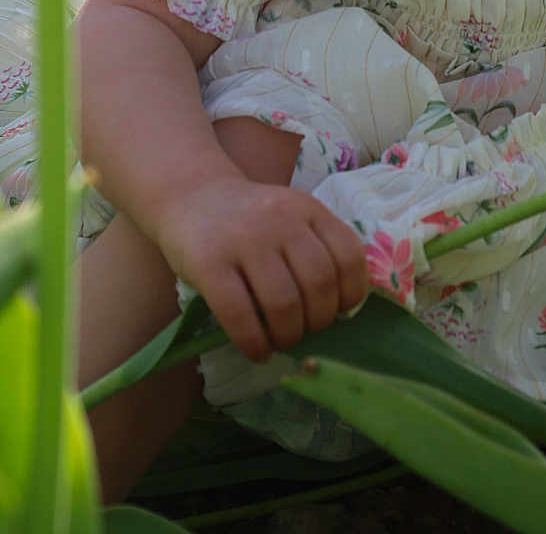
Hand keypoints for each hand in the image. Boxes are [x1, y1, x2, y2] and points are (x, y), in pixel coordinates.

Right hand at [147, 178, 367, 361]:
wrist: (193, 194)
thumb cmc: (251, 218)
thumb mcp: (292, 216)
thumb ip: (316, 246)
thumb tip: (340, 308)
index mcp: (309, 209)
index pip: (348, 255)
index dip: (352, 292)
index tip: (341, 310)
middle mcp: (282, 221)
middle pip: (319, 283)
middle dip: (320, 319)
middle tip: (308, 330)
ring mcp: (245, 240)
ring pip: (283, 303)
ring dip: (289, 335)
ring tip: (283, 341)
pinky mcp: (209, 263)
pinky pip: (238, 313)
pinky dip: (254, 342)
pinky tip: (258, 351)